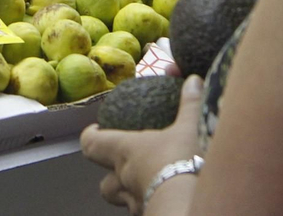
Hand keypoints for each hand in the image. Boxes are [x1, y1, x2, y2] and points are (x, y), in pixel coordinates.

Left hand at [80, 76, 204, 213]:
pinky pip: (143, 210)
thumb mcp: (191, 127)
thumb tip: (192, 80)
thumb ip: (190, 104)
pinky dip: (149, 204)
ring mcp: (136, 203)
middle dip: (110, 174)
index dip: (90, 136)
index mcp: (126, 151)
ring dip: (128, 193)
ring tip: (144, 185)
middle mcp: (125, 179)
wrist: (191, 205)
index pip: (92, 144)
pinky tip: (164, 198)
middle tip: (123, 163)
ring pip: (122, 201)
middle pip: (104, 183)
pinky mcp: (149, 215)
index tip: (95, 129)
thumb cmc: (183, 161)